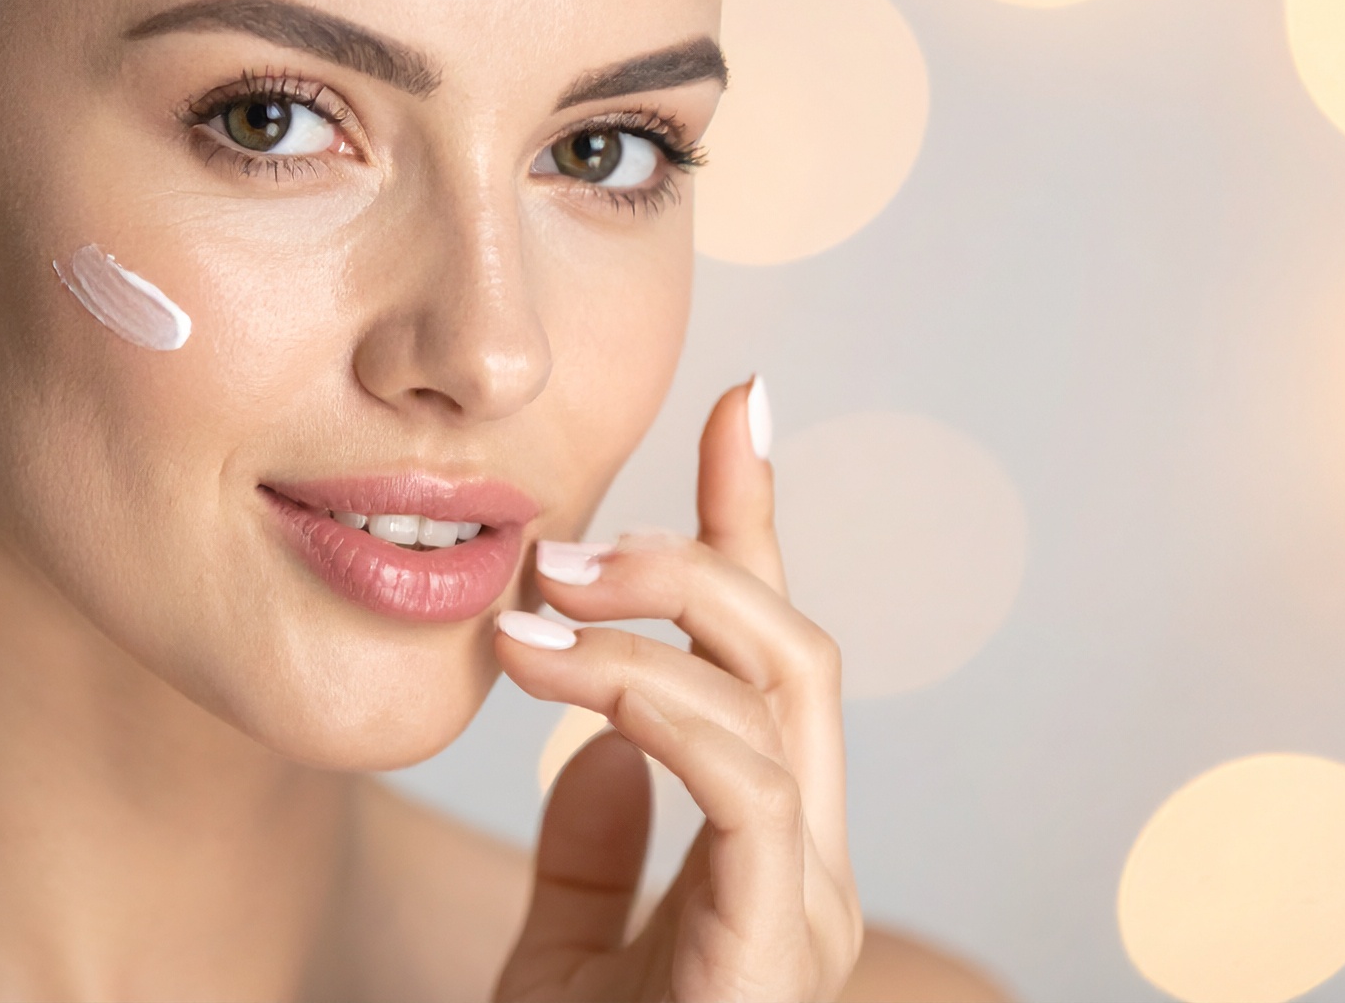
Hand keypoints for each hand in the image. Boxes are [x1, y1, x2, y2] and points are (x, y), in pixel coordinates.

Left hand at [492, 379, 860, 1001]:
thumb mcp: (564, 961)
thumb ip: (598, 849)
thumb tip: (607, 738)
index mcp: (771, 857)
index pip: (772, 656)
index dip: (758, 522)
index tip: (737, 399)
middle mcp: (811, 871)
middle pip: (794, 647)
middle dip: (699, 548)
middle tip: (560, 528)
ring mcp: (807, 913)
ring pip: (784, 691)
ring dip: (658, 612)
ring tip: (533, 596)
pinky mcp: (773, 954)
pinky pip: (744, 788)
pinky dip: (659, 703)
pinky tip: (568, 677)